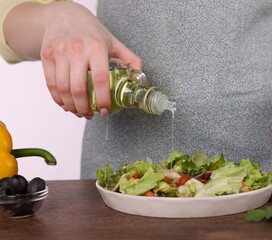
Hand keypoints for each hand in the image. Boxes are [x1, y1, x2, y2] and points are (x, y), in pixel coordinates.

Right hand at [40, 2, 141, 117]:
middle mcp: (77, 50)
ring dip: (71, 106)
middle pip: (78, 89)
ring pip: (63, 89)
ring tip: (79, 112)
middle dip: (84, 108)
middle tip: (90, 115)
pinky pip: (50, 84)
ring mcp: (59, 52)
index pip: (100, 79)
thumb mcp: (114, 42)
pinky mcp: (47, 55)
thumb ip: (130, 61)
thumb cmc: (92, 32)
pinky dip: (58, 99)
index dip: (102, 99)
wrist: (64, 15)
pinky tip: (66, 104)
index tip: (105, 110)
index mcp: (97, 47)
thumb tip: (139, 81)